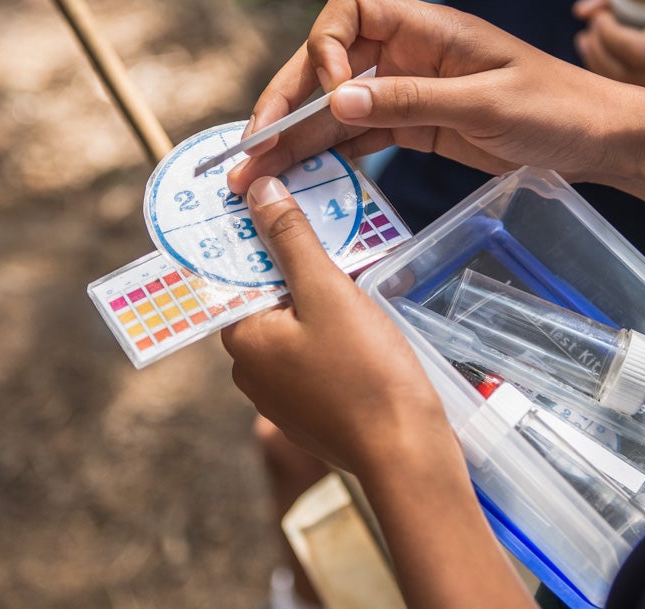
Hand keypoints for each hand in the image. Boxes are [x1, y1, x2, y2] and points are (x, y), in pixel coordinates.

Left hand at [221, 176, 452, 475]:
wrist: (406, 454)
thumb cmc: (365, 372)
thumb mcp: (327, 291)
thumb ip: (290, 239)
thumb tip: (257, 190)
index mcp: (242, 339)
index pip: (238, 273)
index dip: (264, 237)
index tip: (289, 207)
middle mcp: (251, 371)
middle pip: (270, 298)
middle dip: (302, 267)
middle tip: (337, 235)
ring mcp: (282, 396)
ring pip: (297, 327)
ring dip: (323, 300)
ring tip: (359, 272)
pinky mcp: (313, 412)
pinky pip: (317, 357)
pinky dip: (336, 335)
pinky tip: (368, 321)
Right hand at [226, 0, 637, 195]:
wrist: (601, 140)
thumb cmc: (559, 109)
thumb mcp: (488, 106)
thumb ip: (412, 102)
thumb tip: (337, 104)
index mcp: (428, 29)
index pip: (350, 10)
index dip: (326, 46)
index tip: (332, 95)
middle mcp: (410, 54)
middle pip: (328, 64)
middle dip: (287, 102)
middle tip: (251, 147)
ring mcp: (410, 91)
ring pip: (337, 107)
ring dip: (297, 138)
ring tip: (257, 175)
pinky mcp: (417, 127)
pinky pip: (361, 137)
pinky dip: (331, 156)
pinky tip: (303, 178)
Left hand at [573, 0, 644, 106]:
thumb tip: (582, 11)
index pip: (635, 51)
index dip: (605, 35)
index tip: (598, 16)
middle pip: (626, 76)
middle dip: (597, 51)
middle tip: (589, 31)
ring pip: (630, 92)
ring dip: (601, 67)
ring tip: (593, 43)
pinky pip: (644, 100)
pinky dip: (620, 81)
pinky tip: (610, 62)